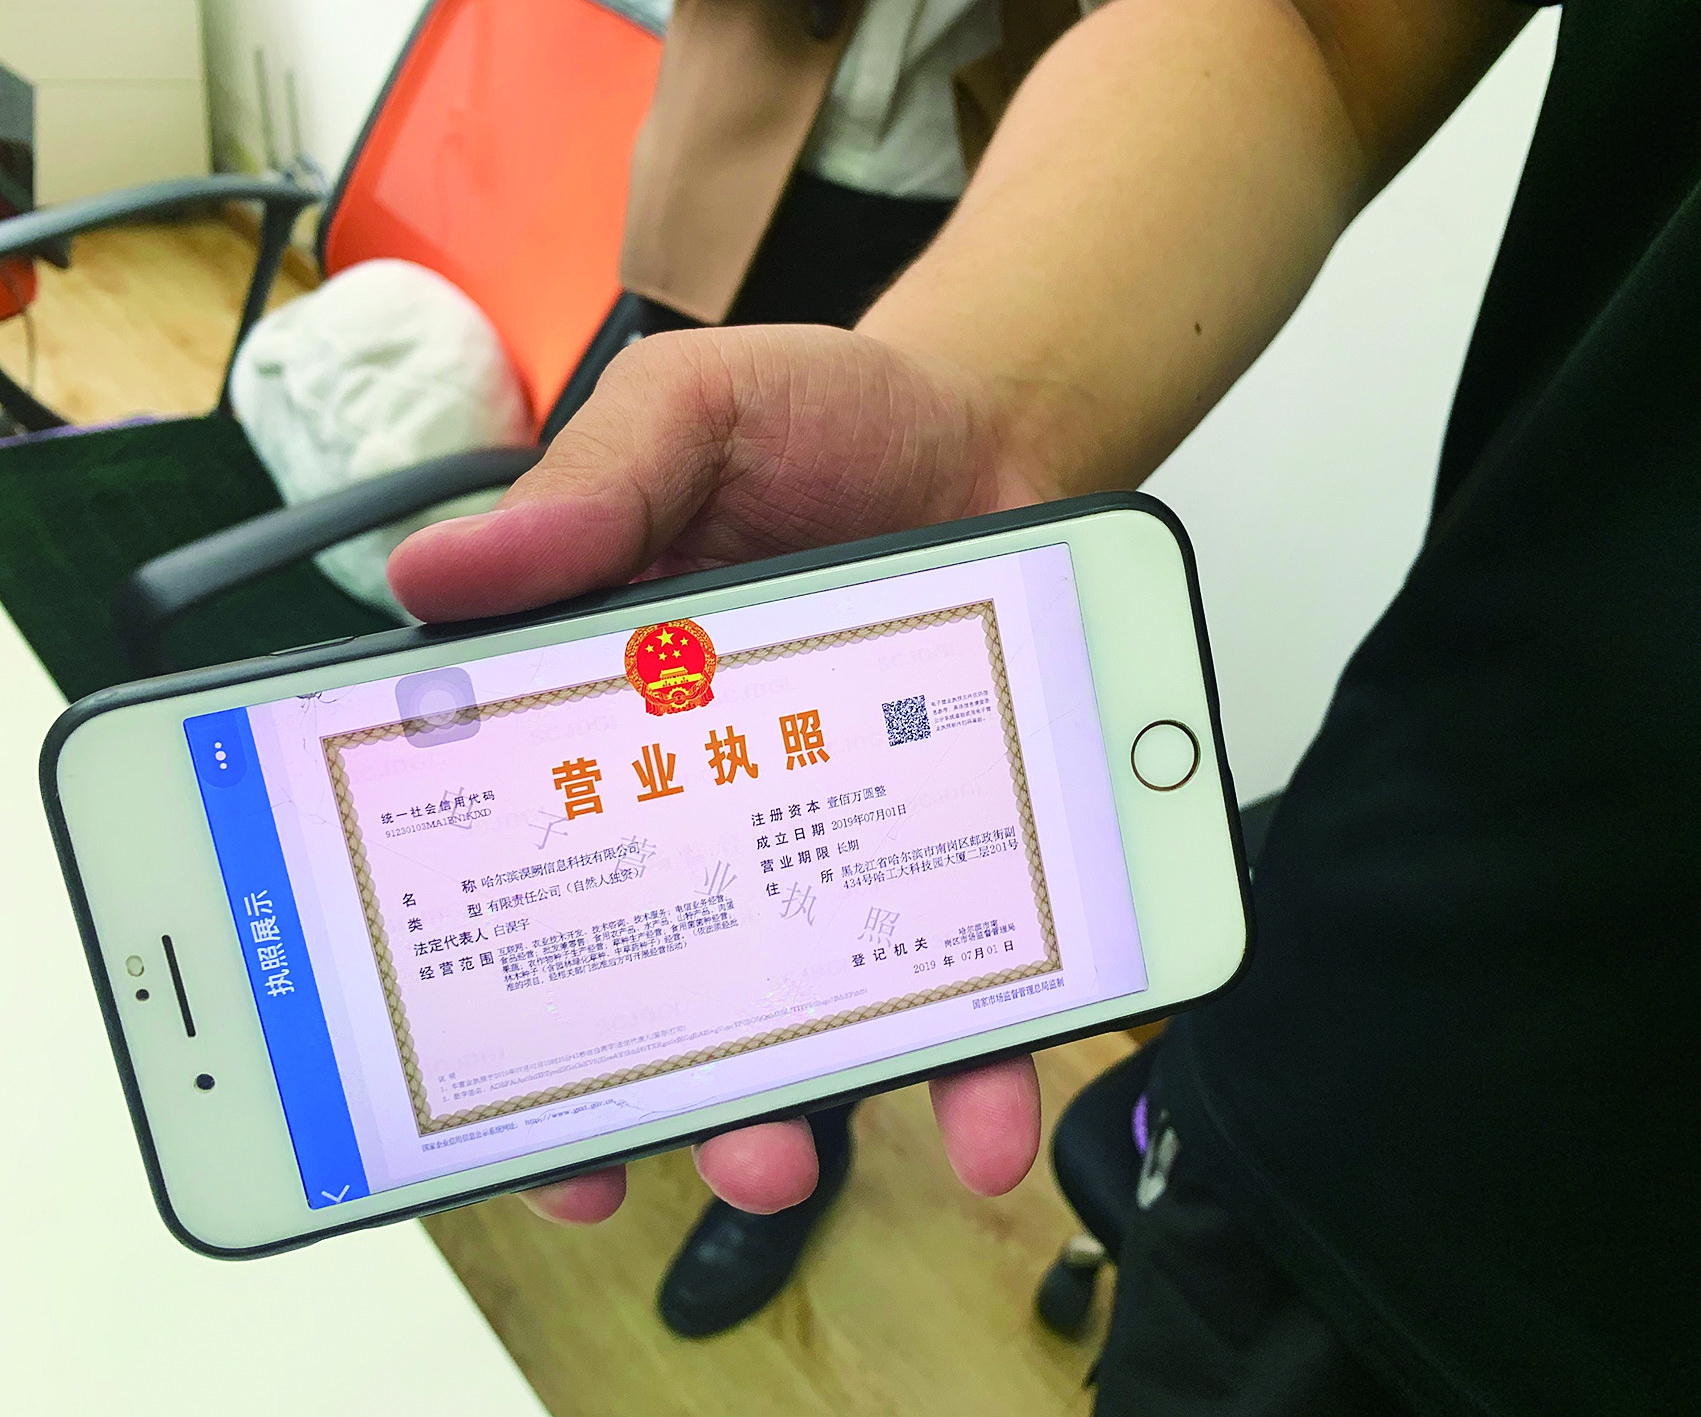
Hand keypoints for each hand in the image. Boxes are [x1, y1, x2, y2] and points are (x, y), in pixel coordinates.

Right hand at [386, 324, 1053, 1221]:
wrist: (998, 433)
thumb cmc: (828, 426)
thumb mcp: (695, 419)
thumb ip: (596, 486)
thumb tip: (434, 574)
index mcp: (611, 720)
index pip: (530, 865)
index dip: (493, 984)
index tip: (465, 1085)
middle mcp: (714, 808)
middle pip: (655, 985)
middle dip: (638, 1092)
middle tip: (625, 1161)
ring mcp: (837, 843)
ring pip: (802, 1017)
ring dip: (789, 1109)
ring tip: (784, 1162)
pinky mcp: (954, 859)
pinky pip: (968, 986)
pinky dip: (979, 1066)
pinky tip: (987, 1127)